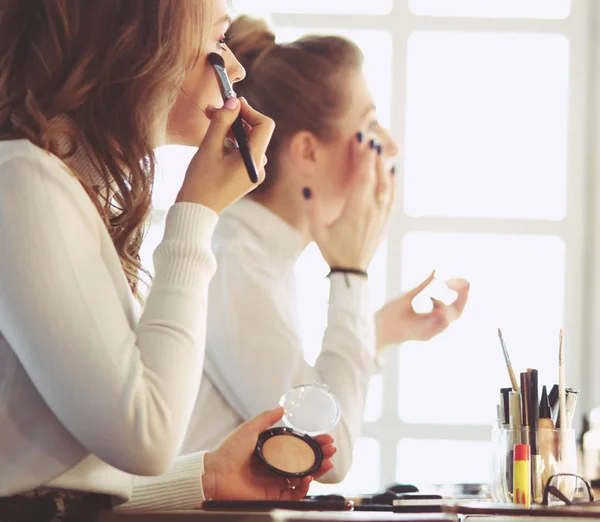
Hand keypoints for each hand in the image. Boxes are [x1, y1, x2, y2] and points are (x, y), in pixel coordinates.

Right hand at [176, 97, 274, 212]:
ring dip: (230, 129)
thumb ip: (221, 122)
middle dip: (235, 118)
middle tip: (212, 109)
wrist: (195, 211)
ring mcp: (252, 173)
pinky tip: (213, 138)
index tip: (230, 102)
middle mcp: (259, 167)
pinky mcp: (244, 176)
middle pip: (255, 132)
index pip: (264, 125)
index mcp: (255, 160)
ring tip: (209, 119)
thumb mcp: (208, 147)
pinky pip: (241, 153)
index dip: (249, 110)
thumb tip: (233, 101)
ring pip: (247, 142)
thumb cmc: (200, 182)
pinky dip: (230, 142)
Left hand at [202, 407, 335, 500]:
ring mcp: (276, 482)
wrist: (215, 473)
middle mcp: (277, 467)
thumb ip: (266, 419)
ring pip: (304, 478)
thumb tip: (281, 408)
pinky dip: (304, 487)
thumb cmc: (229, 451)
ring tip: (326, 463)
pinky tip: (308, 477)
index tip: (326, 438)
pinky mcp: (273, 496)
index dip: (314, 443)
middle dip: (321, 456)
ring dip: (317, 471)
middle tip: (331, 450)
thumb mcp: (249, 429)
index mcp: (273, 451)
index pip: (299, 447)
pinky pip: (294, 494)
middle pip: (305, 462)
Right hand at [306, 136, 394, 270]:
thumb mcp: (318, 232)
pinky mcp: (384, 222)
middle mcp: (372, 210)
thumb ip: (313, 210)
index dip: (363, 157)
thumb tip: (307, 188)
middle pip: (376, 177)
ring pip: (386, 186)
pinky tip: (390, 173)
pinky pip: (392, 198)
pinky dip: (392, 183)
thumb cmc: (333, 251)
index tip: (361, 140)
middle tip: (370, 138)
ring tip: (379, 151)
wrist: (352, 273)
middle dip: (373, 156)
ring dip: (383, 167)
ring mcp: (381, 216)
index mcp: (356, 210)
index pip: (362, 177)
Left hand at [375, 271, 469, 348]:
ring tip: (443, 290)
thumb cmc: (390, 312)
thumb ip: (423, 285)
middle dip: (463, 297)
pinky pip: (442, 324)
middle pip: (458, 312)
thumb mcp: (410, 295)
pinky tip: (433, 300)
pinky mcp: (426, 335)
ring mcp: (432, 331)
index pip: (453, 306)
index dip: (460, 294)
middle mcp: (434, 324)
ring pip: (453, 318)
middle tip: (465, 283)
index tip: (462, 281)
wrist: (377, 326)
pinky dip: (442, 311)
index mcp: (431, 315)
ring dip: (453, 303)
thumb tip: (435, 271)